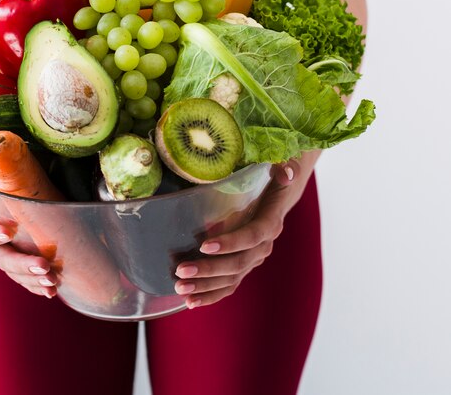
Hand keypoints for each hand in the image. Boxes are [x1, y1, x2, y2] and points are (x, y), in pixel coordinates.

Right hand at [0, 175, 56, 297]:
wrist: (15, 184)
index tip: (6, 233)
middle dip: (20, 263)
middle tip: (42, 265)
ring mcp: (2, 254)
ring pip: (14, 271)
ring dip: (31, 277)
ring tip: (52, 280)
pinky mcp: (18, 262)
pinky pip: (24, 278)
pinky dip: (37, 285)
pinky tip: (51, 290)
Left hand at [174, 155, 317, 308]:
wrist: (280, 192)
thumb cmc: (274, 175)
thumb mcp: (282, 166)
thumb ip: (284, 167)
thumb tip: (287, 172)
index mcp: (271, 222)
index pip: (252, 236)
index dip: (231, 242)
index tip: (204, 244)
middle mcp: (264, 245)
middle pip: (237, 263)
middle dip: (209, 269)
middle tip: (181, 270)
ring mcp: (253, 258)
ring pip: (231, 279)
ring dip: (205, 286)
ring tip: (180, 288)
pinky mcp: (243, 265)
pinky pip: (228, 285)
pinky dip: (211, 295)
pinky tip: (190, 302)